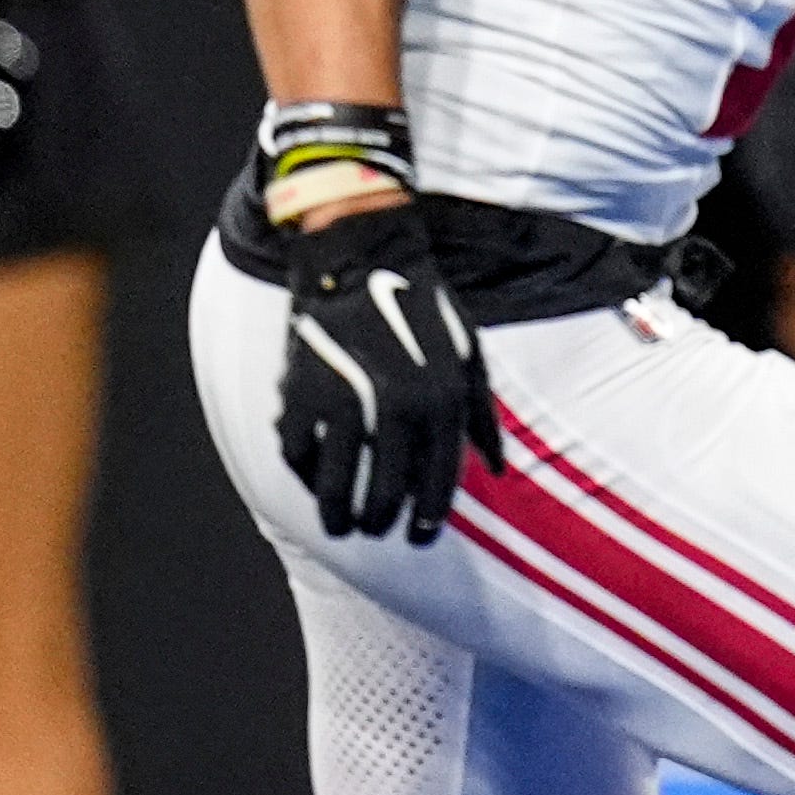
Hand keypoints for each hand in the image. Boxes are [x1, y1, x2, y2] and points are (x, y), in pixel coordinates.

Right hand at [267, 196, 493, 542]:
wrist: (361, 257)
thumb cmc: (422, 308)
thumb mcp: (469, 355)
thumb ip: (483, 415)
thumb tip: (496, 469)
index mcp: (441, 400)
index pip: (439, 482)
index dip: (429, 517)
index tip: (420, 536)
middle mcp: (396, 406)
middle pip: (385, 493)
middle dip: (381, 522)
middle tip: (376, 531)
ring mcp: (344, 401)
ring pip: (335, 486)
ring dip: (338, 516)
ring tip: (341, 527)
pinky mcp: (300, 392)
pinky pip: (298, 454)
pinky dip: (304, 475)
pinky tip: (313, 482)